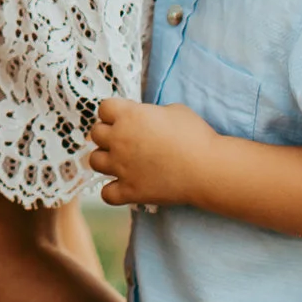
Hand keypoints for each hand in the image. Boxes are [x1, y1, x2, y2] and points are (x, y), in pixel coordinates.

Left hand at [86, 98, 219, 208]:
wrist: (207, 168)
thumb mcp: (173, 110)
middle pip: (96, 133)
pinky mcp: (129, 190)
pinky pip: (106, 193)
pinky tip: (125, 186)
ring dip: (105, 160)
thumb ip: (151, 112)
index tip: (124, 118)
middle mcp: (119, 140)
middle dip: (108, 134)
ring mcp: (121, 167)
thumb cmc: (195, 135)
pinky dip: (113, 191)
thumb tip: (145, 118)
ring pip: (94, 161)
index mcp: (129, 115)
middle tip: (124, 140)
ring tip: (121, 162)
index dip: (113, 112)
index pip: (103, 108)